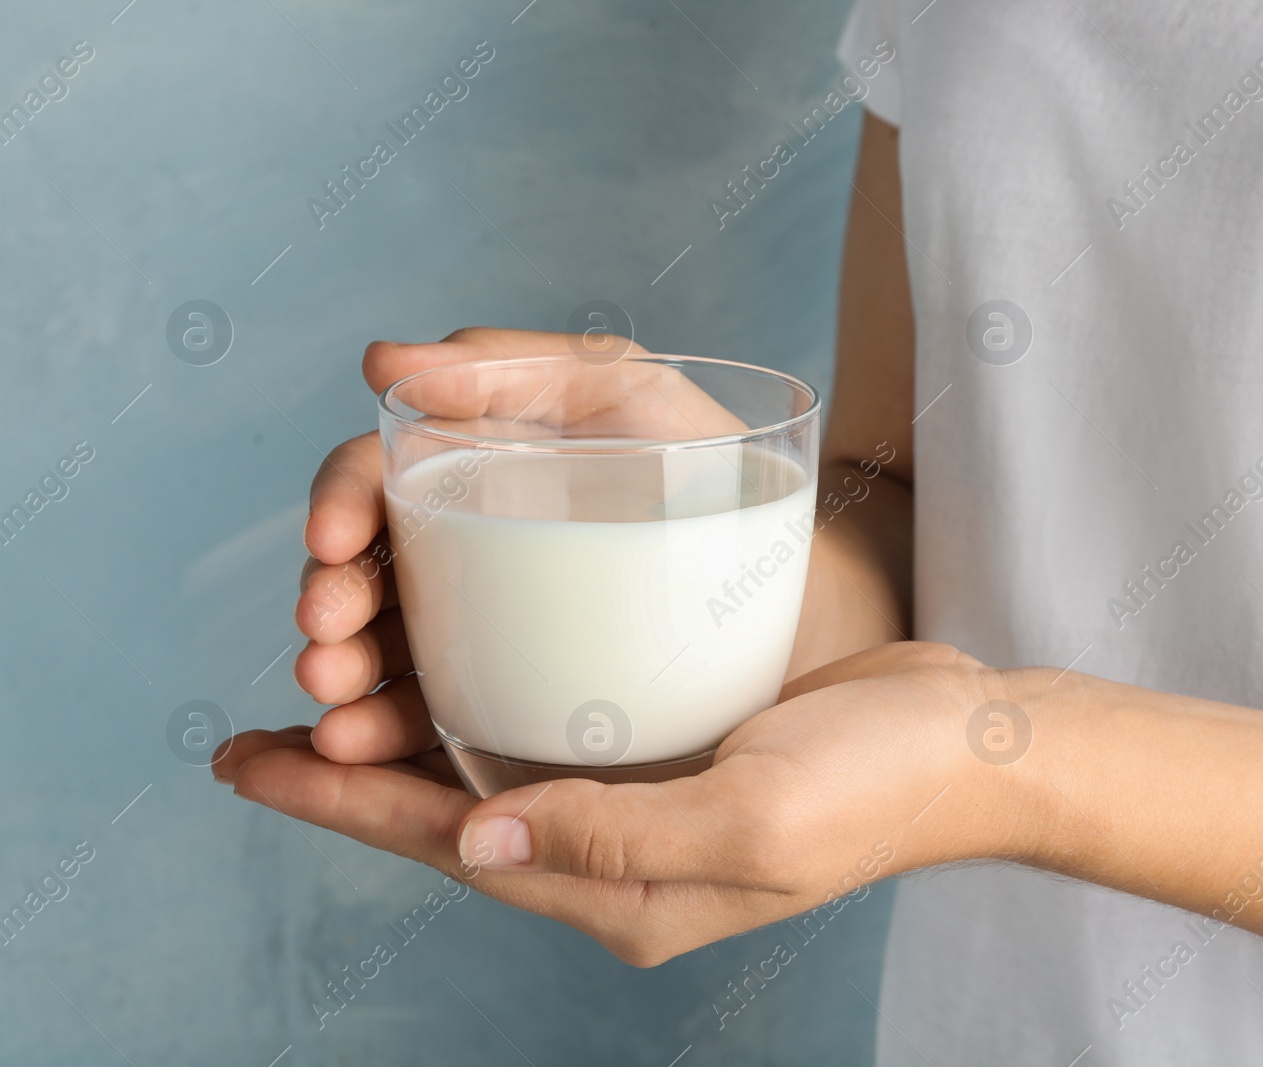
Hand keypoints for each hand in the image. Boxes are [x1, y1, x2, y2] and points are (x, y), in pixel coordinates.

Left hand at [216, 641, 1020, 964]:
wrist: (972, 744)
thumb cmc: (881, 783)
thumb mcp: (753, 817)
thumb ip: (613, 835)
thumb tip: (478, 830)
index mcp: (627, 895)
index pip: (451, 848)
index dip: (340, 806)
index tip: (249, 763)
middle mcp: (618, 861)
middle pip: (451, 817)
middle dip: (352, 776)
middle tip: (264, 726)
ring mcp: (641, 808)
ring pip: (490, 775)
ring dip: (407, 739)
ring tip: (333, 686)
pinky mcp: (666, 754)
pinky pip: (547, 735)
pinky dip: (481, 706)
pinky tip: (451, 666)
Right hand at [290, 327, 741, 704]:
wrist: (804, 590)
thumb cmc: (722, 477)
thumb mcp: (629, 394)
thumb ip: (516, 364)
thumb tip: (379, 365)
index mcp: (481, 471)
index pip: (381, 482)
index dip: (341, 504)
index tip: (331, 541)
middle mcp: (469, 550)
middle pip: (370, 574)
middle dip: (332, 605)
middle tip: (327, 643)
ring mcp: (490, 628)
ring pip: (389, 654)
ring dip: (343, 678)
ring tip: (337, 714)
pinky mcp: (519, 700)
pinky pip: (437, 719)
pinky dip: (386, 734)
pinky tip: (360, 748)